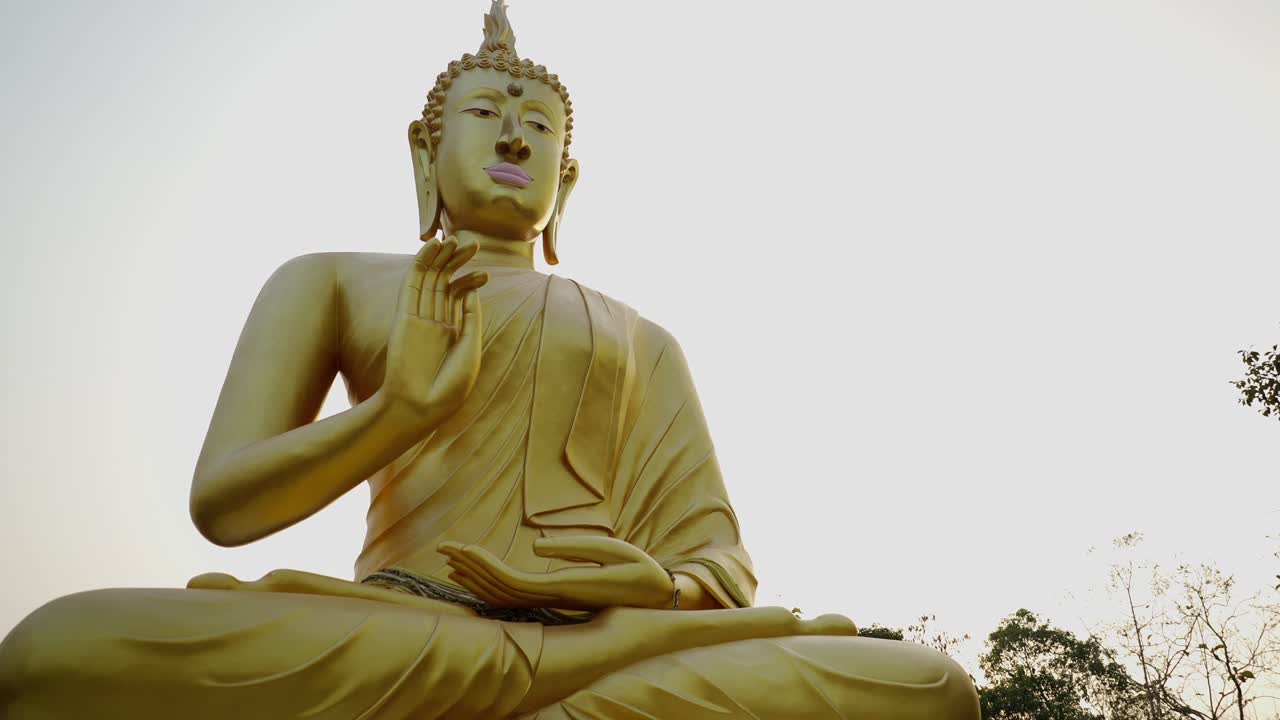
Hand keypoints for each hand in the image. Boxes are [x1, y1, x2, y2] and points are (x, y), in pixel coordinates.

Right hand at [380, 236, 486, 430]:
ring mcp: (418, 318)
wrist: (420, 406)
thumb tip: (470, 290)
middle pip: (445, 283)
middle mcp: (434, 322)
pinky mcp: (404, 317)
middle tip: (473, 244)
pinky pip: (412, 285)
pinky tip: (430, 247)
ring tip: (452, 237)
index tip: (486, 274)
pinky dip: (420, 264)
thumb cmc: (449, 387)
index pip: (459, 298)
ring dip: (440, 257)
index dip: (470, 282)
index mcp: (451, 333)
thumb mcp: (469, 349)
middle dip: (457, 262)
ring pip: (429, 279)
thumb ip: (470, 318)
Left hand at [438, 536, 675, 610]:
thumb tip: (535, 546)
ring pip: (504, 594)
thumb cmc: (639, 570)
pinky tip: (477, 575)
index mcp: (565, 587)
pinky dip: (492, 582)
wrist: (656, 597)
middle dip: (471, 567)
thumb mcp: (614, 551)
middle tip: (444, 546)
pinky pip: (515, 593)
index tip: (463, 549)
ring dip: (477, 576)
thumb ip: (575, 549)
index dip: (485, 567)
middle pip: (501, 589)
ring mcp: (554, 600)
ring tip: (451, 558)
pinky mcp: (556, 596)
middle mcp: (554, 598)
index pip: (513, 582)